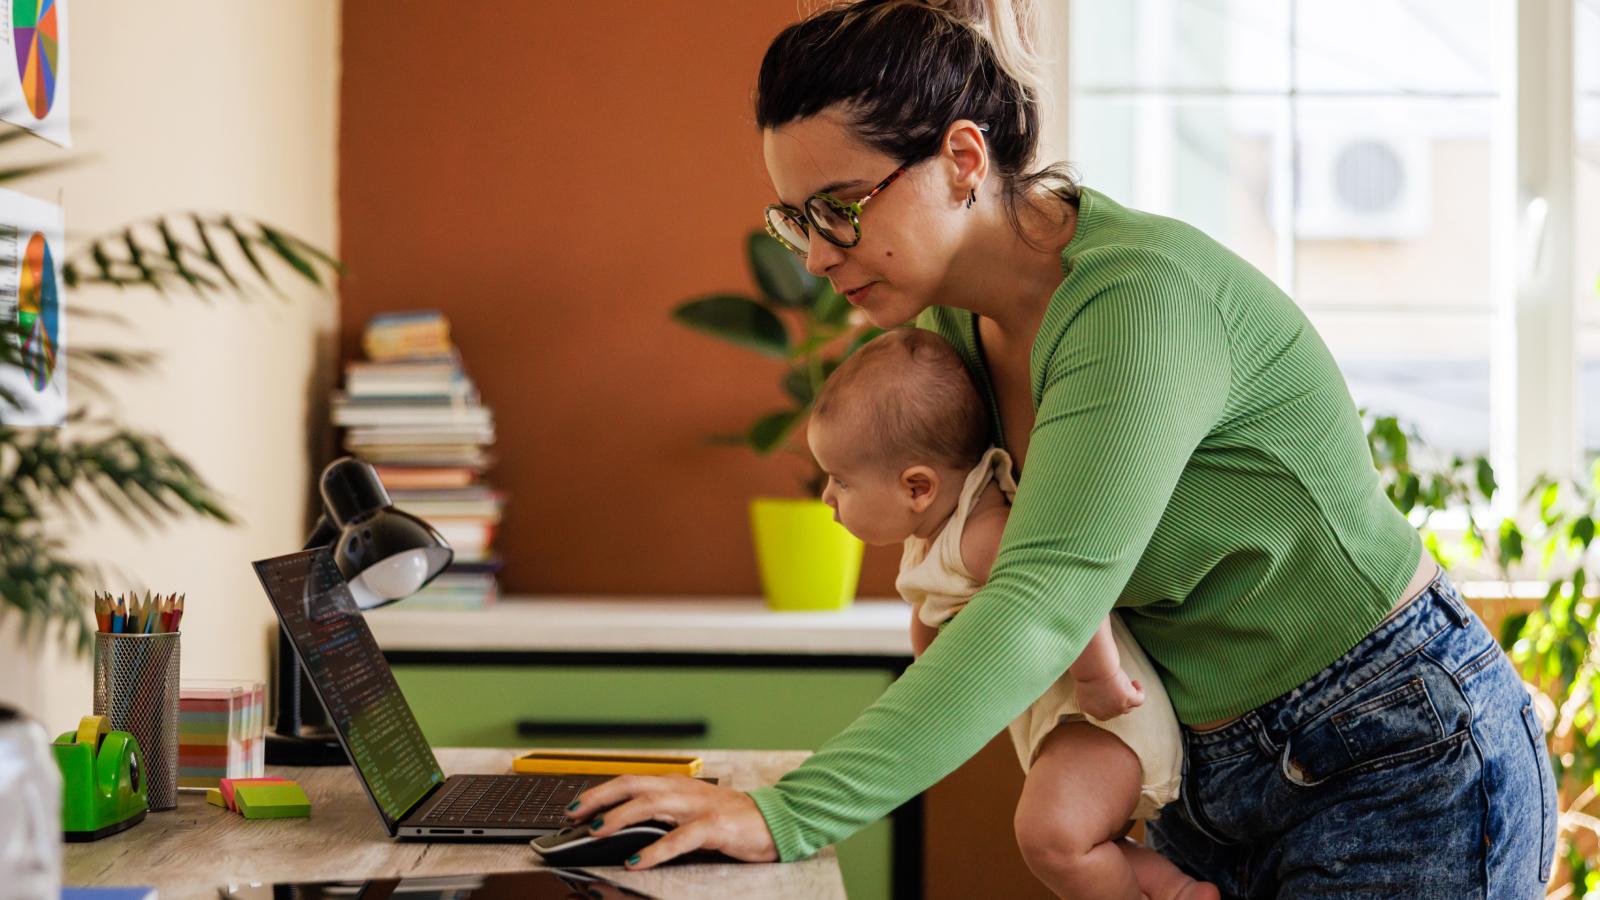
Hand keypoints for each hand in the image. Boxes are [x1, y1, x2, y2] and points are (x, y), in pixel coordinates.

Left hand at [564, 774, 779, 868]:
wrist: (774, 820)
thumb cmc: (731, 818)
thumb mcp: (690, 811)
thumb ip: (662, 815)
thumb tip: (623, 828)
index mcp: (675, 786)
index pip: (630, 781)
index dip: (600, 791)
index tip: (574, 806)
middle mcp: (683, 791)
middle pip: (633, 785)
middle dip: (600, 798)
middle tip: (575, 815)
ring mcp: (698, 806)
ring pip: (651, 805)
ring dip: (620, 817)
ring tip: (597, 831)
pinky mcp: (714, 826)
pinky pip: (679, 837)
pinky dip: (655, 849)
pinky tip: (636, 860)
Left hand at [1074, 669, 1144, 719]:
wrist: (1092, 668)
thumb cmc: (1085, 670)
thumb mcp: (1084, 684)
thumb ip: (1091, 691)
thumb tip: (1100, 688)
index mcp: (1089, 709)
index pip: (1102, 711)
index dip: (1108, 702)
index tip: (1110, 691)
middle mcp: (1104, 713)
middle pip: (1116, 710)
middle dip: (1119, 700)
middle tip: (1119, 686)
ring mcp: (1117, 709)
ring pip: (1128, 706)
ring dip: (1130, 696)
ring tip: (1129, 683)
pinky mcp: (1128, 701)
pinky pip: (1139, 700)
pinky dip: (1139, 691)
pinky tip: (1135, 682)